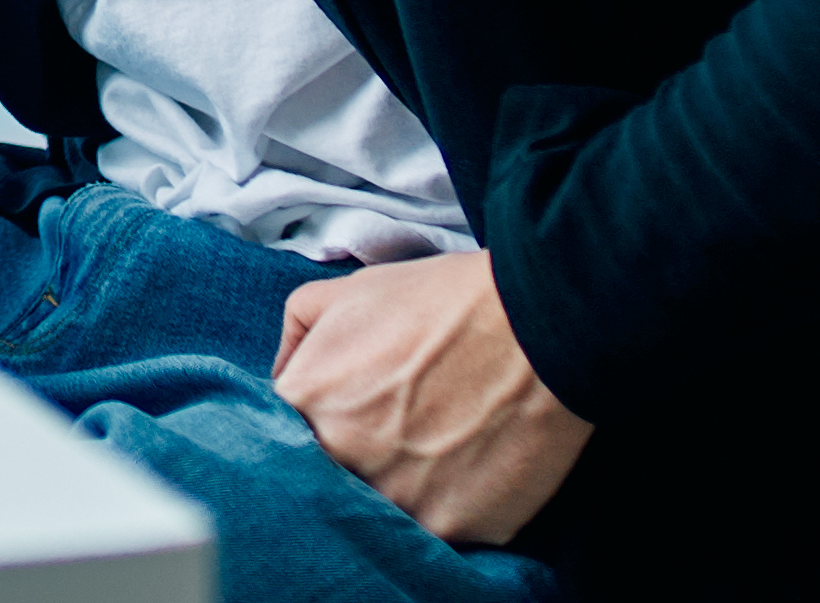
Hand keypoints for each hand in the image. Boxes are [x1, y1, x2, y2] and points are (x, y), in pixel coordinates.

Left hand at [271, 250, 589, 549]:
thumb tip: (285, 376)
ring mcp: (397, 498)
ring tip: (435, 441)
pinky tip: (469, 460)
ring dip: (399, 483)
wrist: (536, 326)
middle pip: (331, 475)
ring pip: (381, 507)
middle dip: (353, 455)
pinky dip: (448, 501)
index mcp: (307, 403)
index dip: (314, 425)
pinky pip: (435, 526)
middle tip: (395, 427)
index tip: (343, 415)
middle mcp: (343, 458)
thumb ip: (297, 335)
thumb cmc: (441, 302)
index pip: (283, 434)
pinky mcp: (451, 526)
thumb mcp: (346, 292)